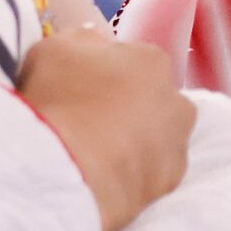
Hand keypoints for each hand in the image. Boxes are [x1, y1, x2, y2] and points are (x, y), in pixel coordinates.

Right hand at [16, 29, 194, 230]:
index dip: (104, 77)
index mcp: (152, 61)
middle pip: (150, 102)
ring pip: (155, 141)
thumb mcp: (54, 48)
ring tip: (94, 158)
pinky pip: (148, 177)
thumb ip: (81, 42)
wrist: (67, 171)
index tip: (81, 92)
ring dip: (133, 145)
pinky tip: (103, 181)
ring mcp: (177, 148)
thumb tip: (95, 46)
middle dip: (127, 110)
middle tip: (88, 126)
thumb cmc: (59, 100)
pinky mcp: (168, 188)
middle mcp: (177, 102)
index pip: (132, 63)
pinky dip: (131, 178)